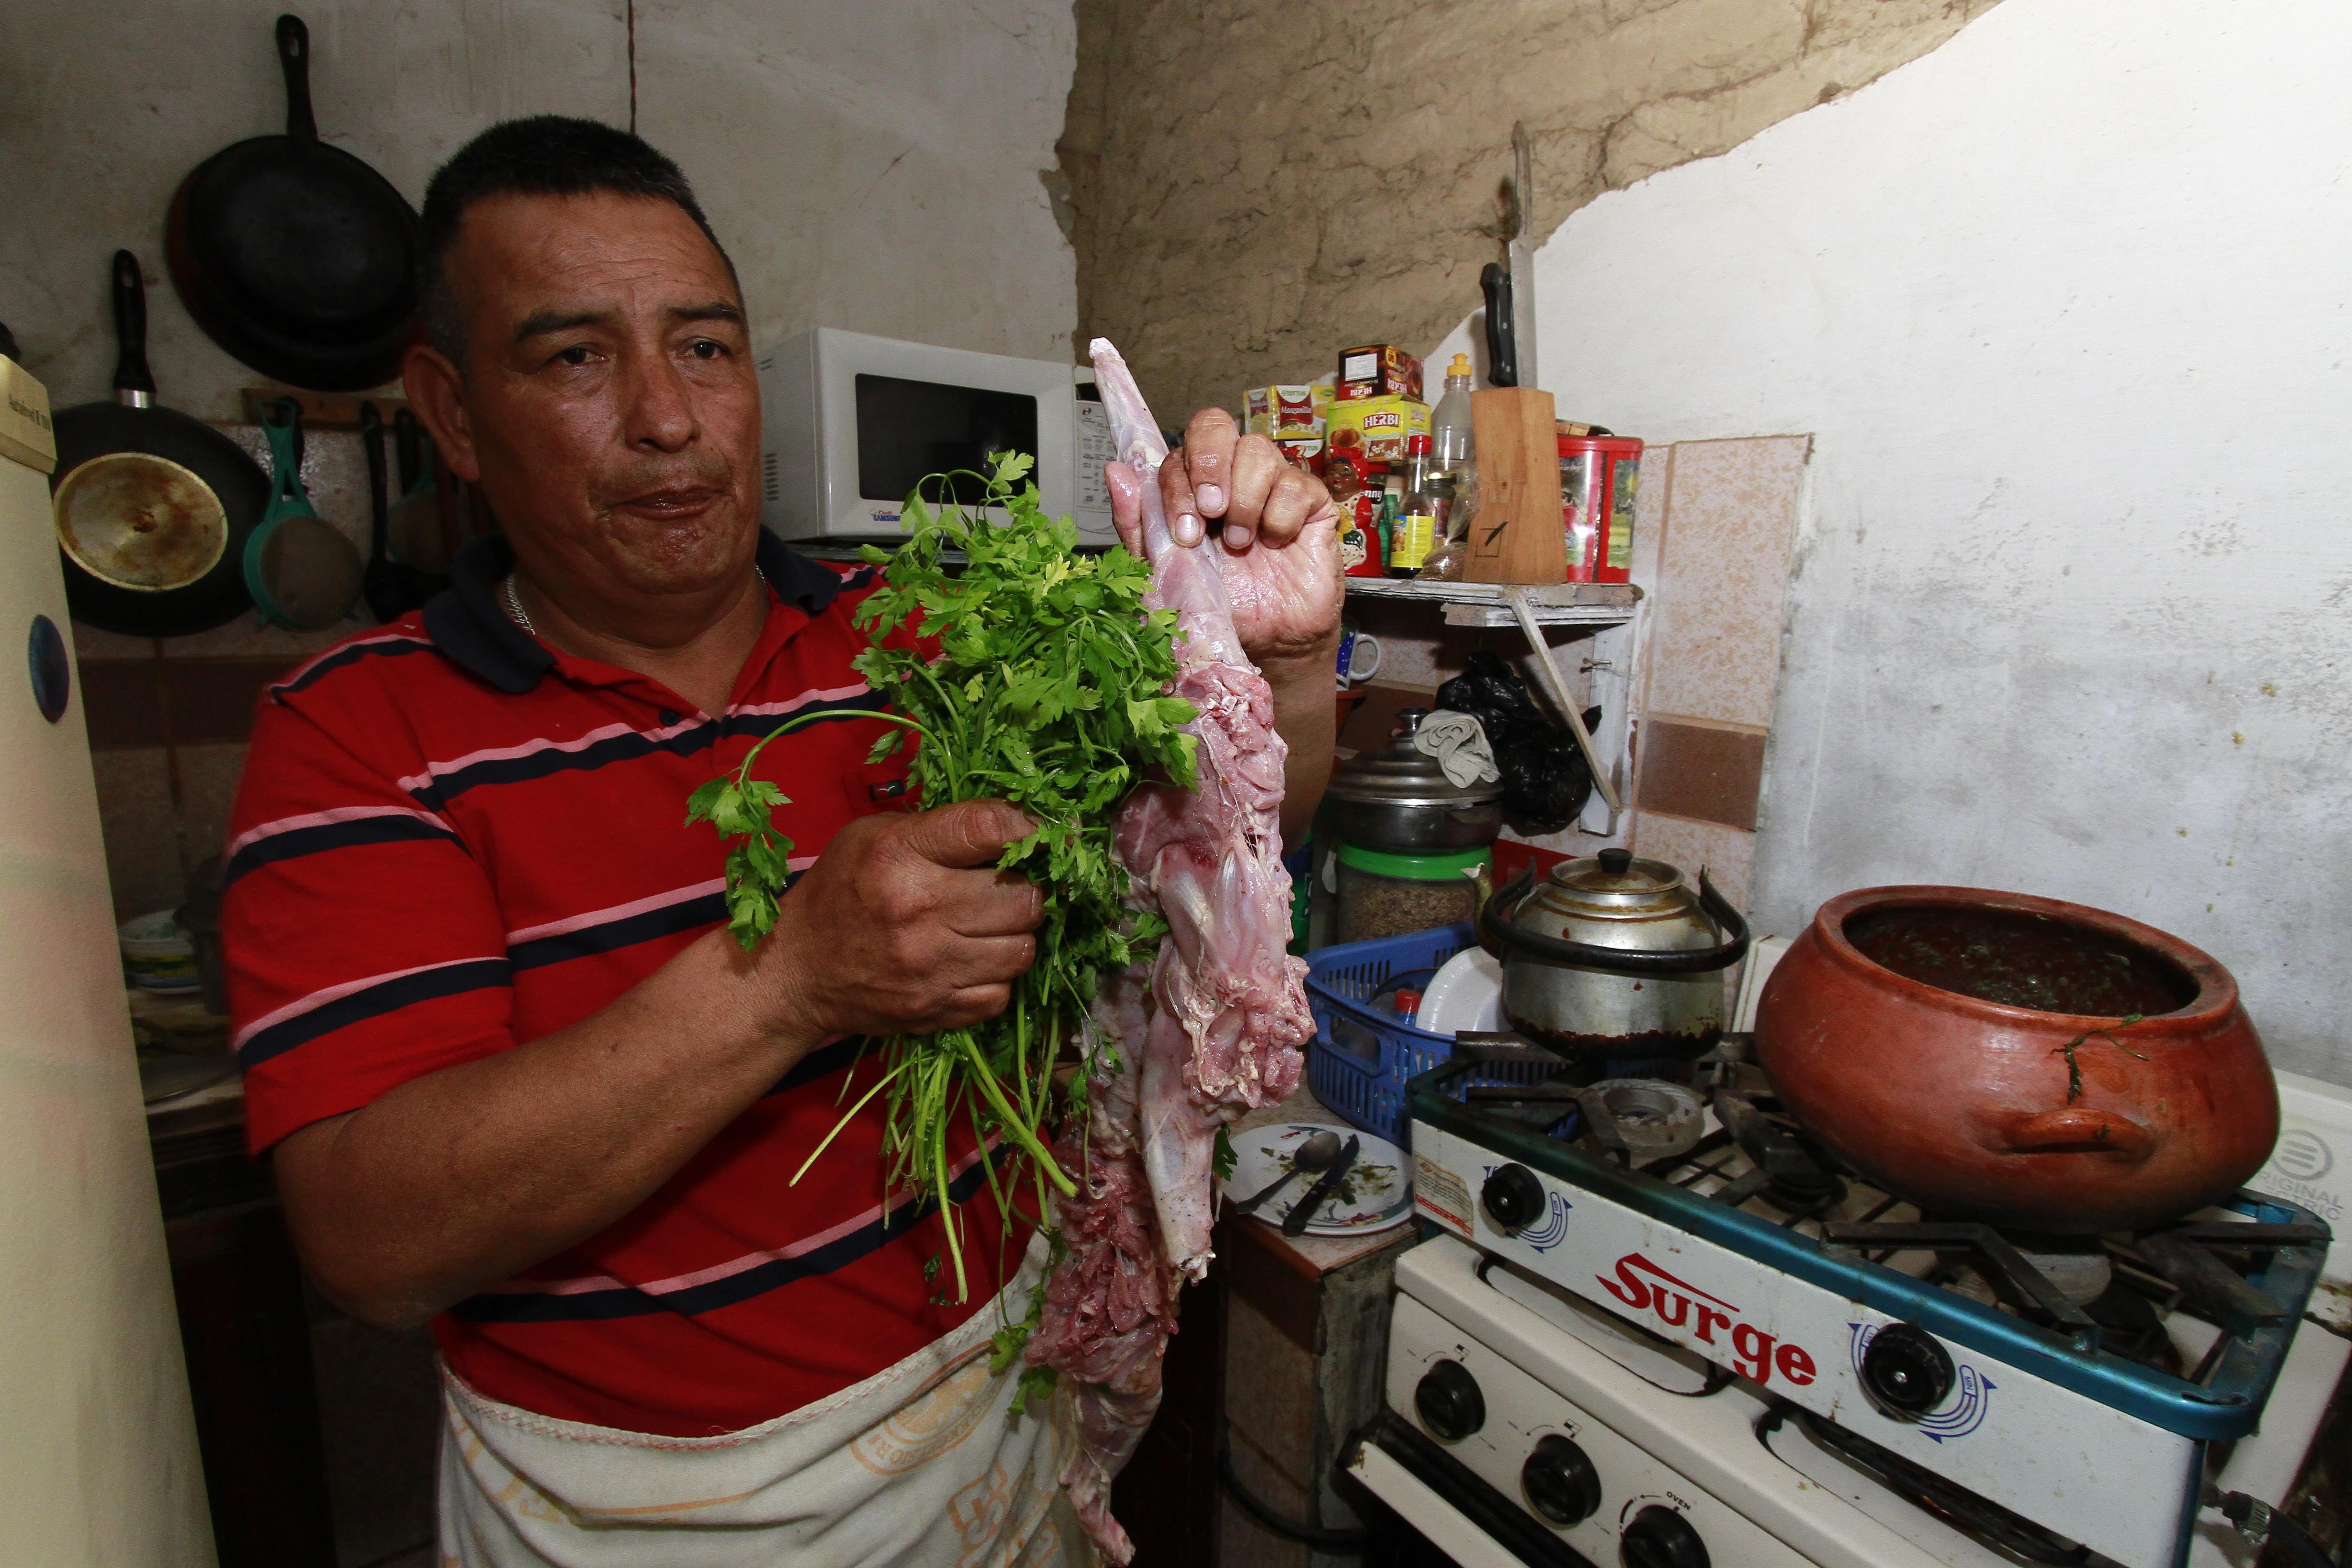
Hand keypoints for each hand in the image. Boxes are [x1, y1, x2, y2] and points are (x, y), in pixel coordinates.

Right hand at [757, 800, 1042, 1038]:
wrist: (794, 971)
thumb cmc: (841, 890)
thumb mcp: (873, 836)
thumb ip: (942, 827)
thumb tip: (1019, 827)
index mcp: (898, 854)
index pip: (989, 828)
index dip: (1027, 829)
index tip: (1035, 836)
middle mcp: (917, 909)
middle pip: (1022, 897)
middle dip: (1023, 888)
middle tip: (1006, 887)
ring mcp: (928, 966)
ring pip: (1023, 949)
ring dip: (1015, 935)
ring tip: (991, 926)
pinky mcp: (934, 1010)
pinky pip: (1001, 994)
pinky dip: (995, 978)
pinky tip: (972, 962)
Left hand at [1108, 408, 1342, 665]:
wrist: (1267, 642)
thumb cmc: (1218, 605)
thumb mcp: (1165, 572)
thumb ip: (1138, 524)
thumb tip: (1115, 470)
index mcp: (1193, 487)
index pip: (1180, 448)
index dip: (1178, 480)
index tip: (1184, 530)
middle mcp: (1231, 475)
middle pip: (1216, 425)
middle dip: (1209, 465)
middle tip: (1211, 512)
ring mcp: (1273, 483)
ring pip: (1258, 450)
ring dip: (1244, 501)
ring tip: (1241, 544)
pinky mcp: (1312, 502)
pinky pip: (1297, 483)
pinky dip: (1281, 517)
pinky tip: (1276, 543)